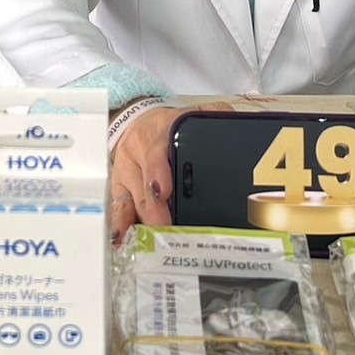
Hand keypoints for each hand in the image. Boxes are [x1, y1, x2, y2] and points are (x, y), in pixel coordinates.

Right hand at [110, 101, 231, 243]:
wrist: (137, 124)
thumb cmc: (167, 127)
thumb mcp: (188, 114)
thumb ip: (213, 115)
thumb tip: (237, 122)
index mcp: (159, 132)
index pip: (156, 150)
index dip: (158, 170)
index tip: (164, 190)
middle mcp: (138, 152)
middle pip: (144, 183)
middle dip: (154, 208)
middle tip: (164, 226)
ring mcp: (125, 171)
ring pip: (131, 199)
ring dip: (141, 220)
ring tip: (150, 239)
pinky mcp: (118, 187)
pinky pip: (117, 207)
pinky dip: (120, 224)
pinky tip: (123, 239)